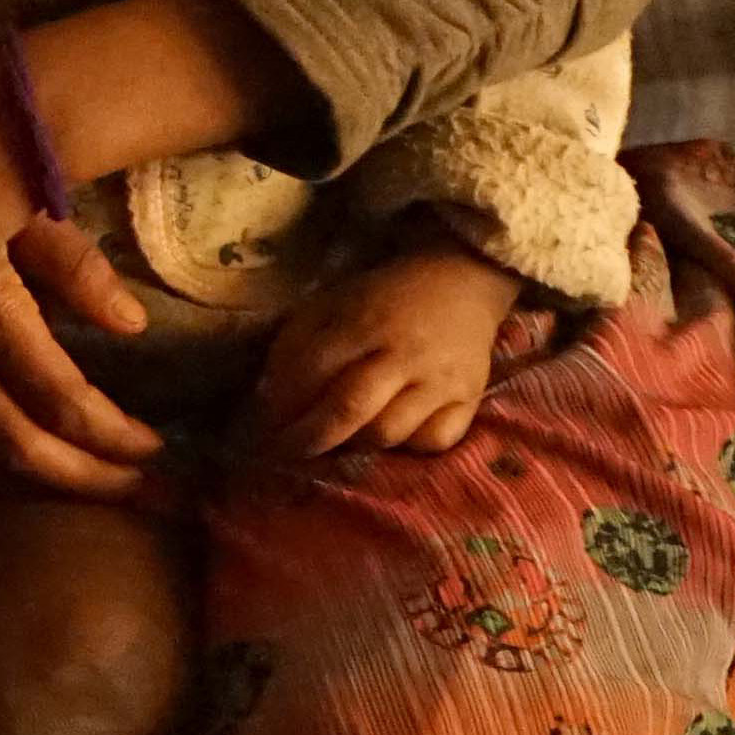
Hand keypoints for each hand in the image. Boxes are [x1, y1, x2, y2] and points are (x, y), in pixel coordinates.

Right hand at [0, 221, 165, 498]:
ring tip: (90, 485)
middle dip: (85, 478)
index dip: (113, 435)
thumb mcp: (10, 197)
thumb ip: (70, 263)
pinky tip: (10, 464)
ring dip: (36, 480)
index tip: (154, 448)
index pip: (61, 399)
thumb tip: (130, 325)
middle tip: (138, 492)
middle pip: (20, 447)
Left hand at [250, 246, 523, 459]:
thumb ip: (299, 341)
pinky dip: (407, 447)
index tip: (263, 423)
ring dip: (353, 445)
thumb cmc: (385, 297)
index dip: (283, 402)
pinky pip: (434, 442)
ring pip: (389, 433)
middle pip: (350, 409)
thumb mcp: (335, 302)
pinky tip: (388, 438)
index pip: (314, 369)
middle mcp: (404, 352)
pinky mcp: (470, 398)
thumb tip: (269, 394)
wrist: (460, 282)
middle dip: (309, 438)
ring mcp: (441, 379)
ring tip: (334, 443)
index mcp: (364, 319)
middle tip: (285, 452)